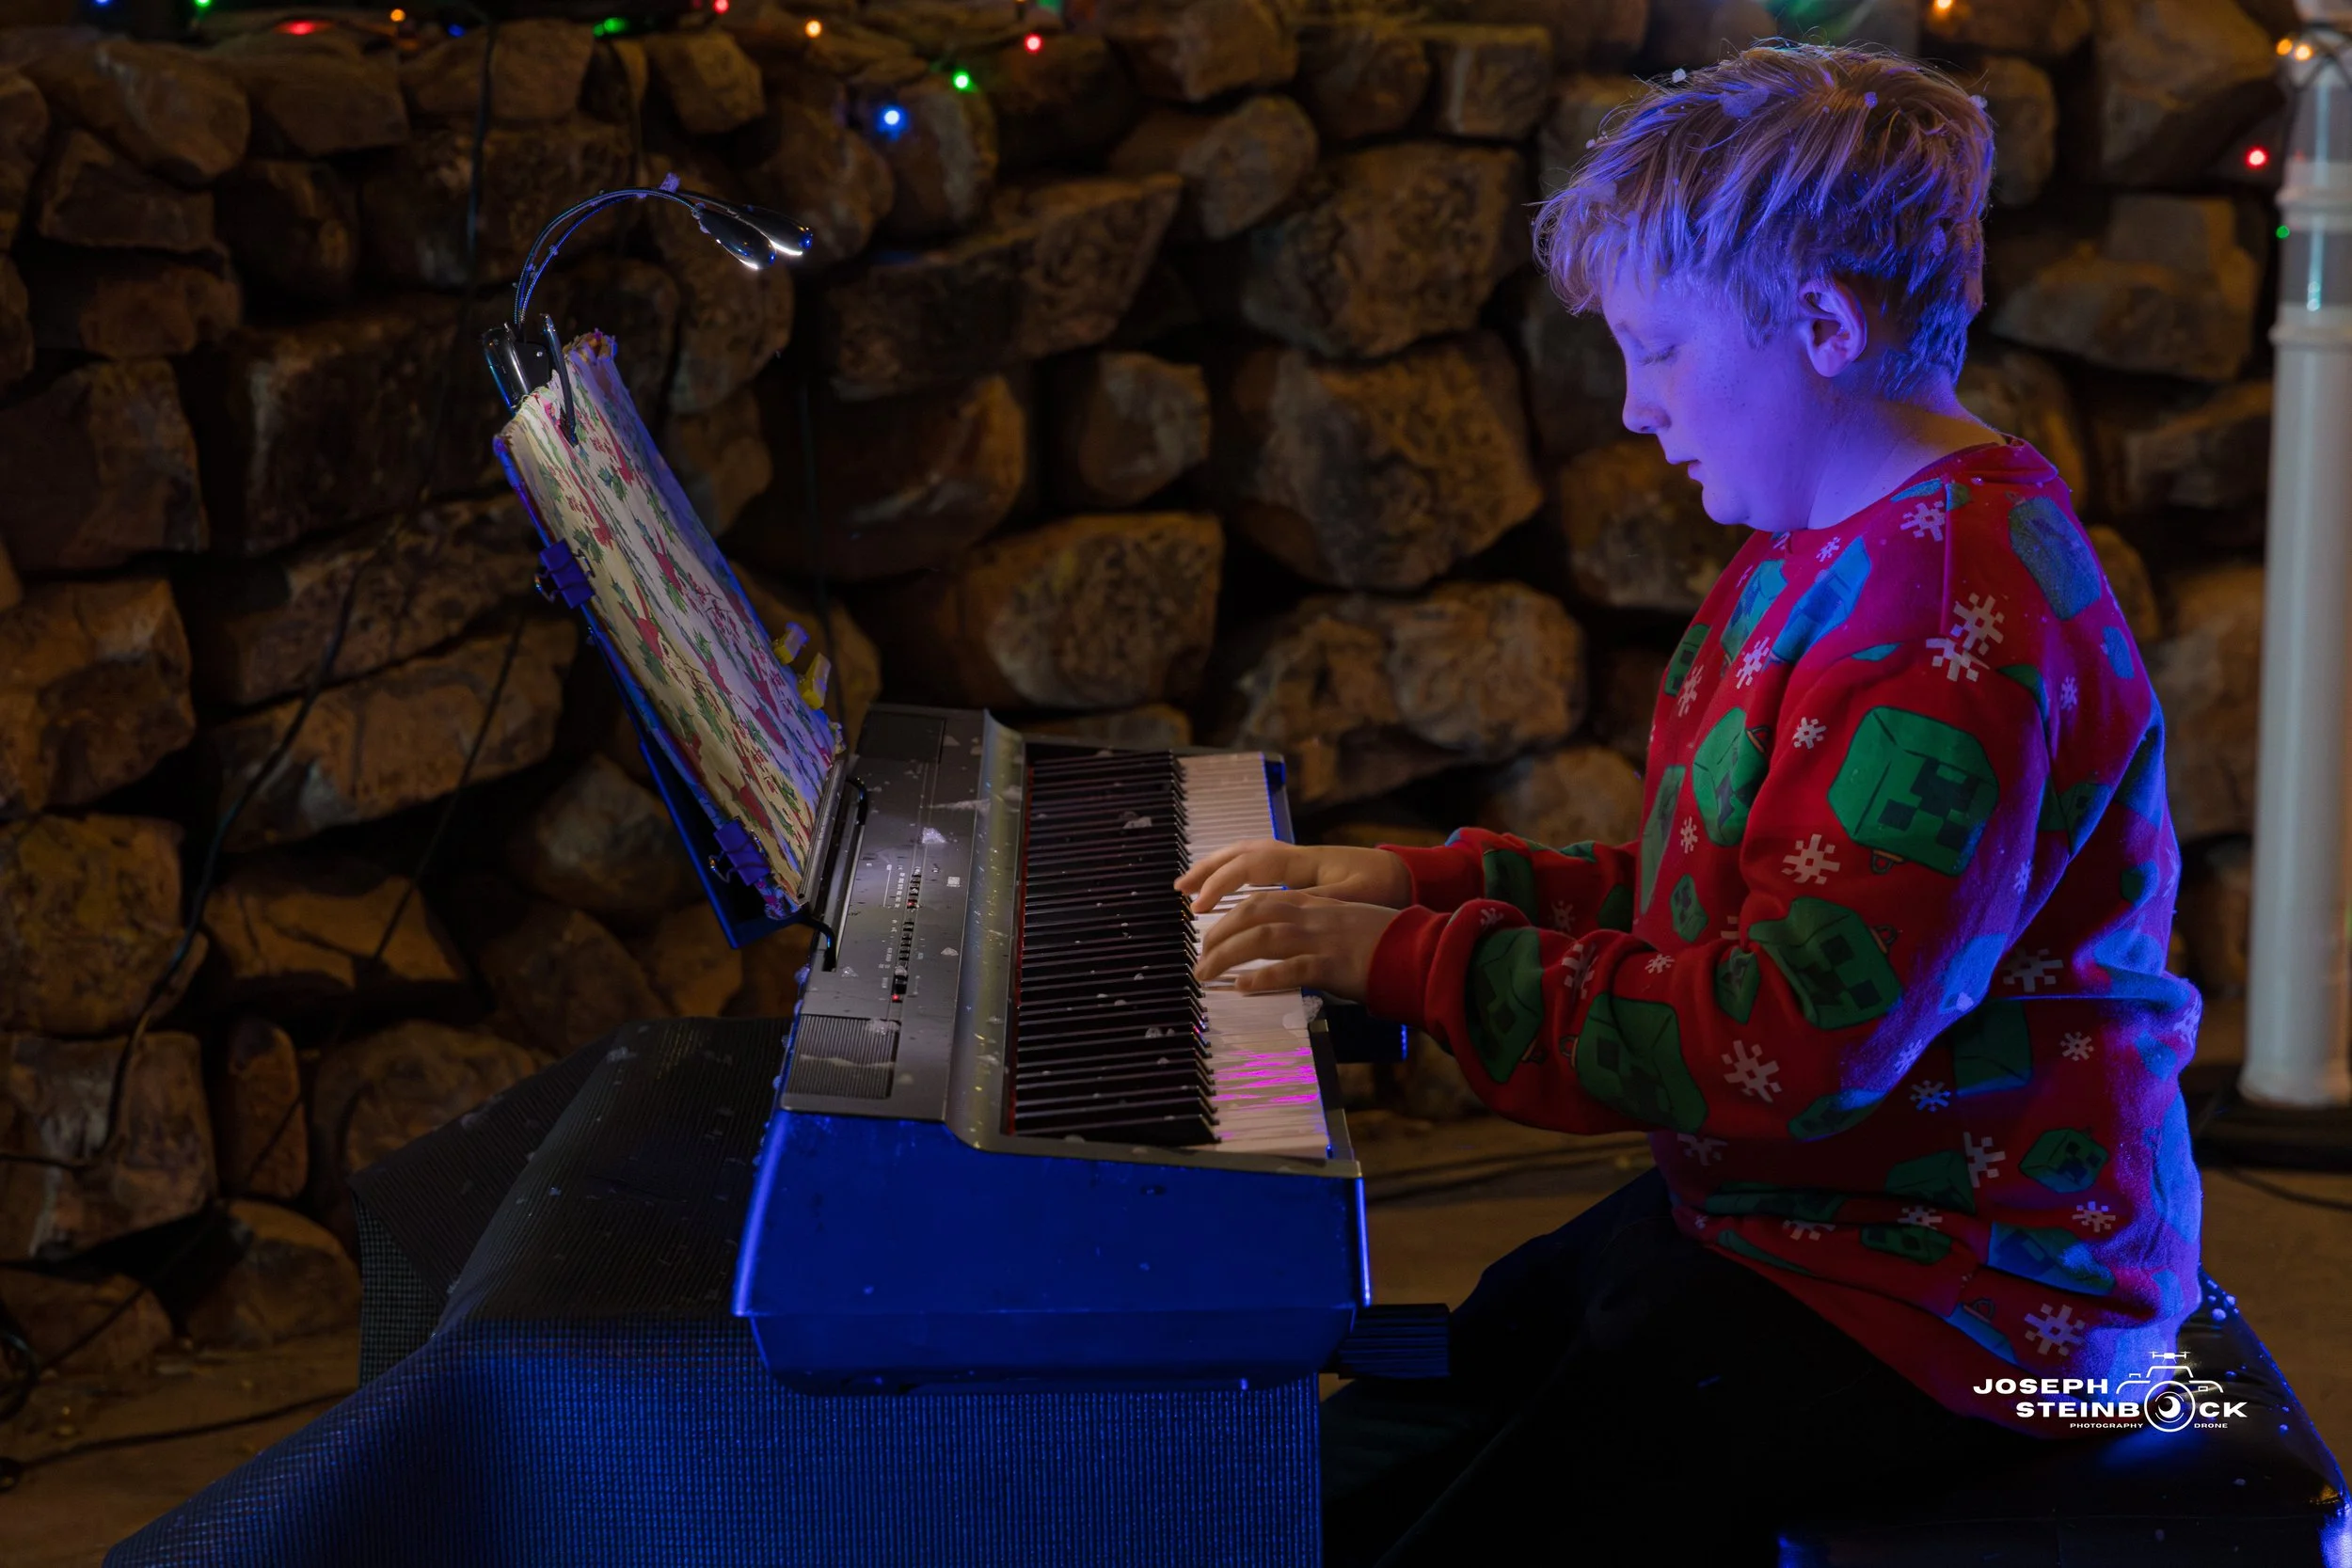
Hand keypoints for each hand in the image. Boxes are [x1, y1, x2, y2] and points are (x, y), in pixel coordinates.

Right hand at [1174, 838, 1411, 914]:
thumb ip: (1316, 903)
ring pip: (1247, 855)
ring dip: (1217, 868)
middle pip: (1241, 853)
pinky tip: (1227, 885)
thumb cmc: (1384, 889)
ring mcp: (1297, 860)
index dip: (1220, 885)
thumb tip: (1278, 909)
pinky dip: (1236, 872)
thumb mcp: (1354, 900)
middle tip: (1180, 891)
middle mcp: (1295, 856)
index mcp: (1303, 863)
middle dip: (1207, 869)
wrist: (1409, 877)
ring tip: (1192, 885)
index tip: (1198, 909)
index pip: (1249, 867)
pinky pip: (1259, 864)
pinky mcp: (1302, 870)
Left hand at [1192, 890, 1398, 1002]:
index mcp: (1317, 905)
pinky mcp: (1334, 966)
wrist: (1423, 950)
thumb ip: (1318, 929)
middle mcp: (1314, 917)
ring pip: (1263, 939)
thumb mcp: (1348, 925)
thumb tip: (1290, 950)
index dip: (1230, 916)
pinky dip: (1262, 978)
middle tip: (1200, 959)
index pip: (1261, 902)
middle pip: (1253, 915)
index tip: (1211, 933)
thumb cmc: (1388, 942)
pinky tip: (1243, 987)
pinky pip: (1290, 970)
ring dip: (1227, 955)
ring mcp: (1323, 940)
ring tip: (1206, 974)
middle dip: (1219, 935)